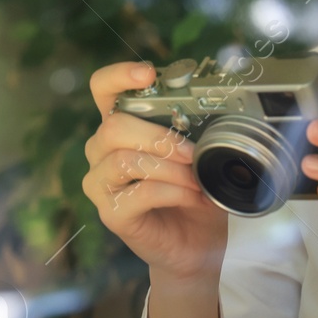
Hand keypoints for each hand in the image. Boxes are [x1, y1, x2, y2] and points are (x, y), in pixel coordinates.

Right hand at [82, 61, 228, 279]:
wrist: (195, 245)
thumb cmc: (194, 192)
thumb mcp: (199, 154)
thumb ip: (195, 129)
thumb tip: (216, 106)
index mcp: (120, 128)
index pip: (102, 90)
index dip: (118, 76)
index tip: (148, 73)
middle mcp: (101, 152)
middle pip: (113, 127)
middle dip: (159, 135)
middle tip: (192, 152)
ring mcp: (101, 184)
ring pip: (124, 161)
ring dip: (169, 168)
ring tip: (197, 179)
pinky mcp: (111, 214)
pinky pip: (139, 193)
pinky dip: (174, 192)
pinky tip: (194, 197)